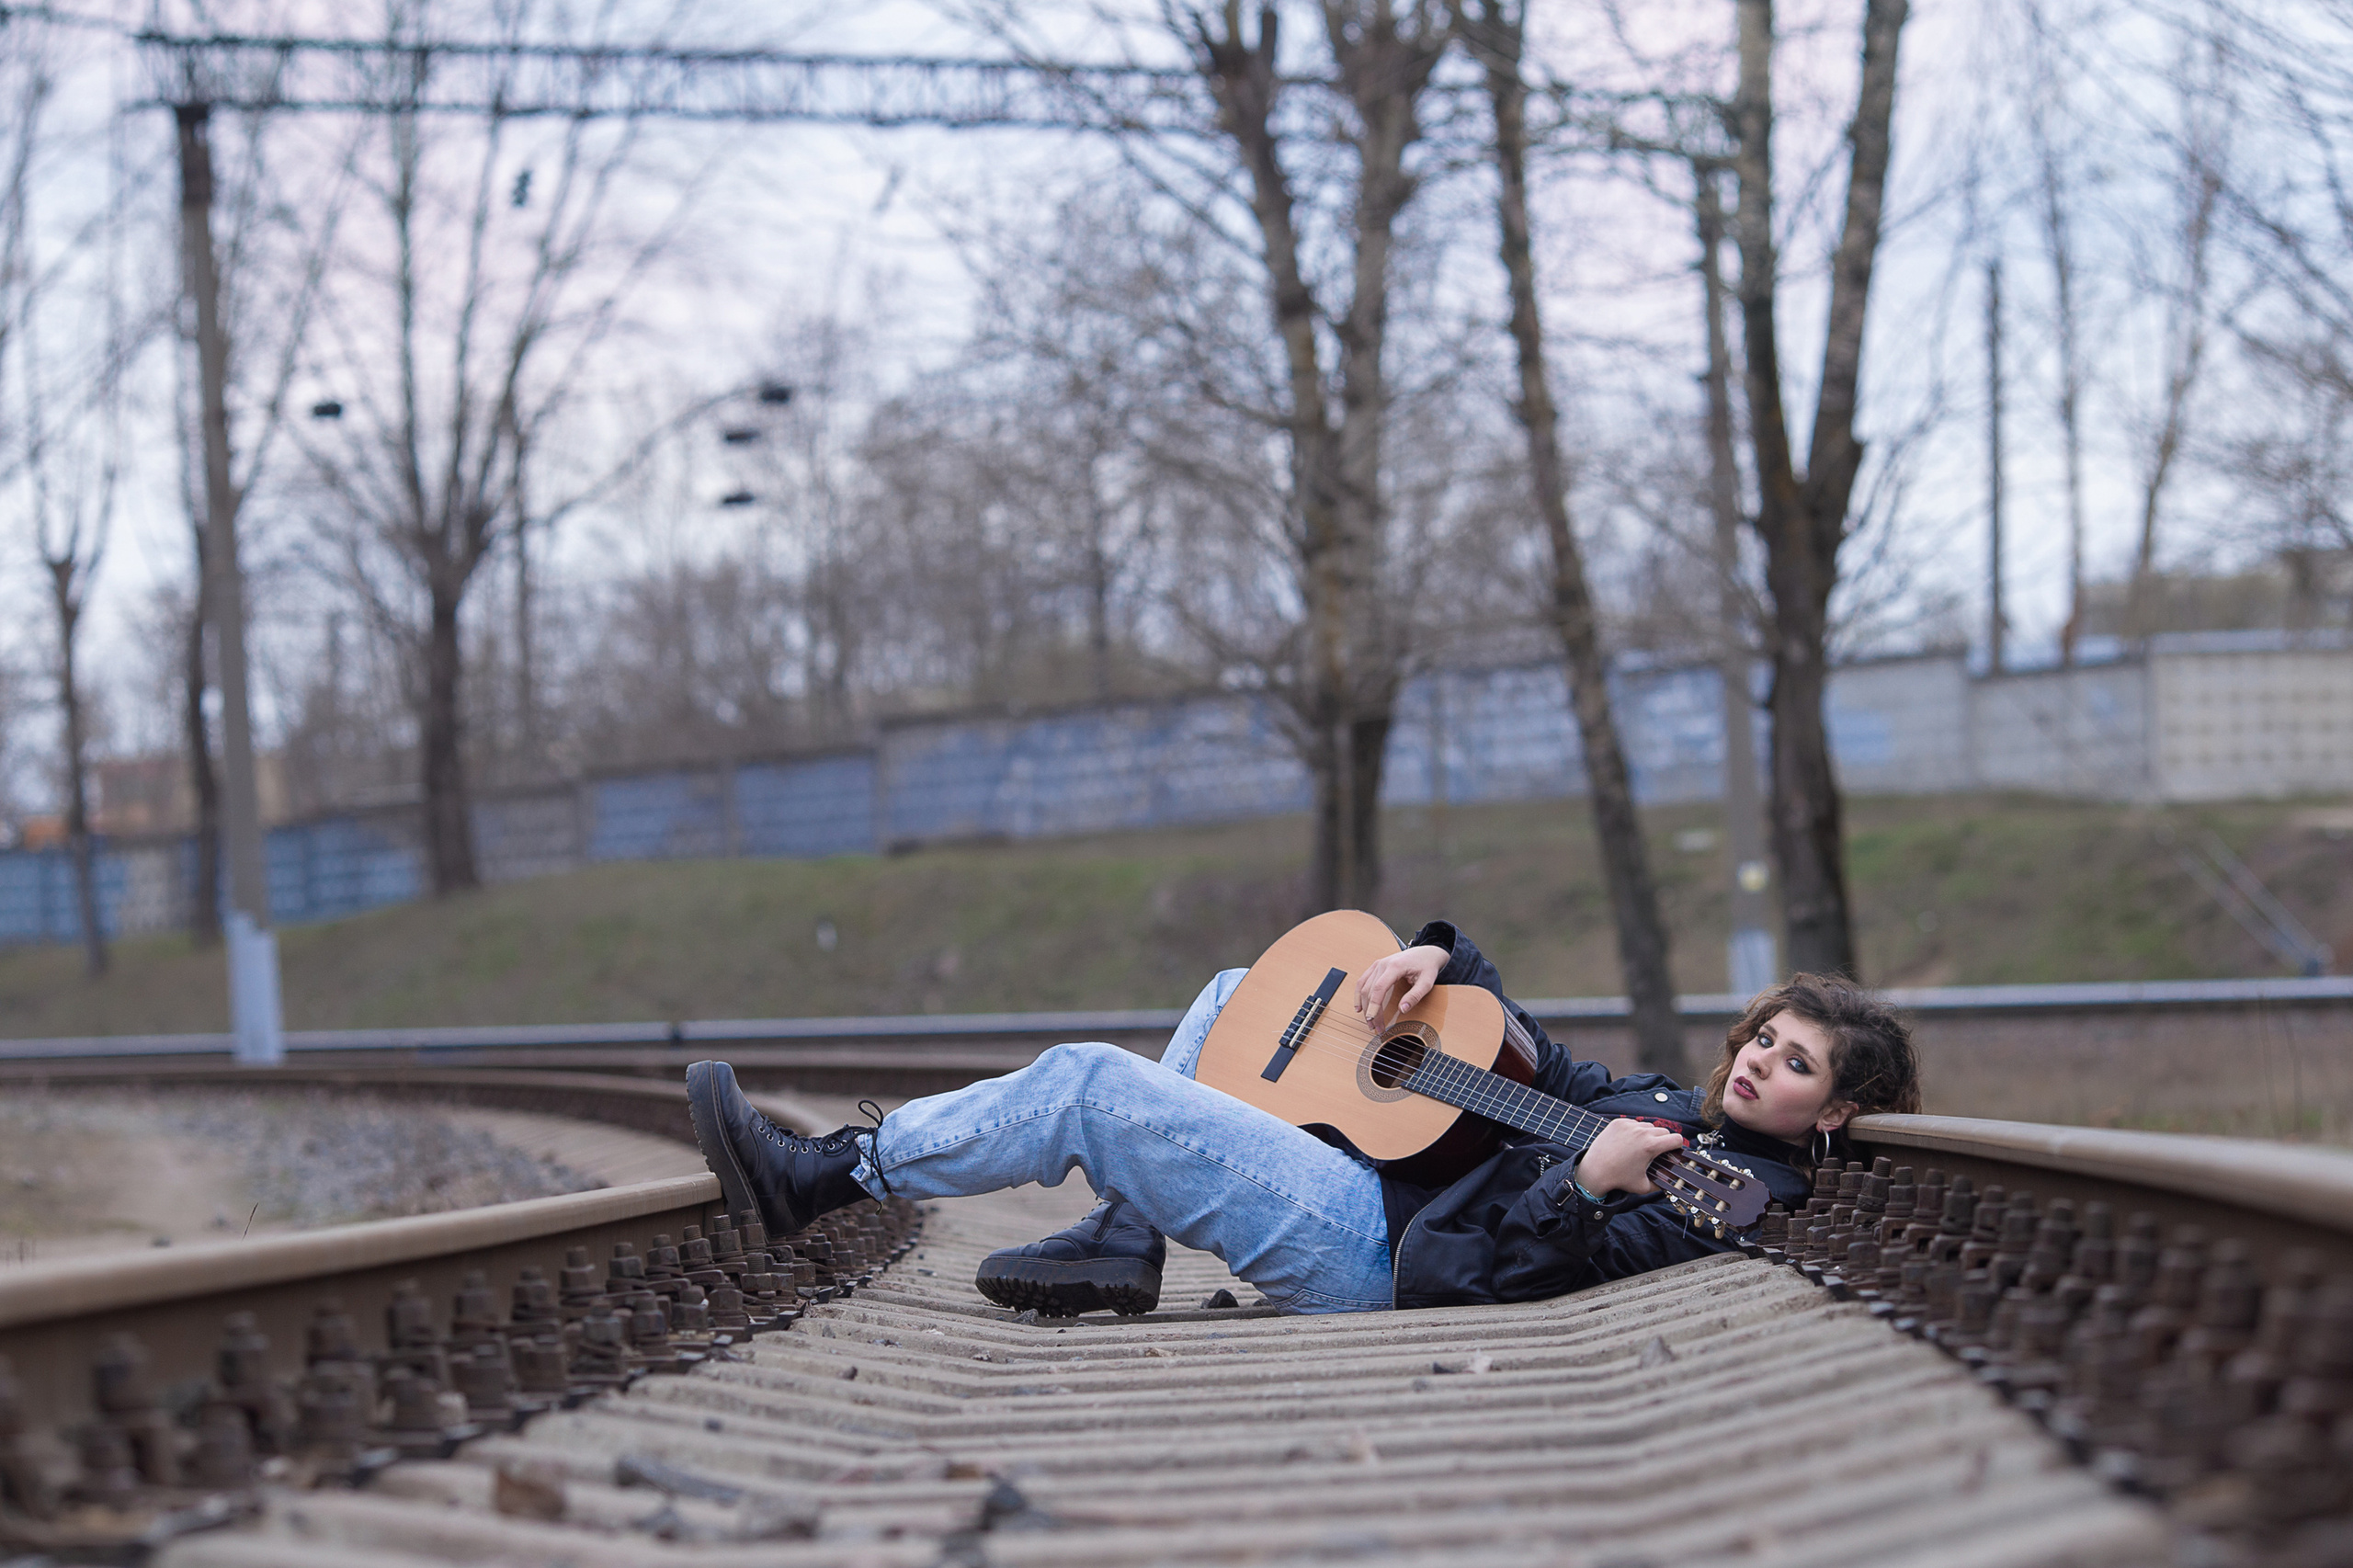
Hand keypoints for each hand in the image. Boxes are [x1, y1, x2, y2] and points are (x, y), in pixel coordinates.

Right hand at [1353, 944, 1447, 1028]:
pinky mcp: (1376, 967)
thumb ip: (1415, 996)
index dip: (1374, 1006)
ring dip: (1363, 1005)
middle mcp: (1382, 964)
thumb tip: (1402, 1009)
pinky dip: (1358, 995)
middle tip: (1375, 1027)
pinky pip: (1362, 981)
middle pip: (1369, 990)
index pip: (1378, 988)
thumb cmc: (1427, 966)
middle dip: (1370, 1011)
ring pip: (1363, 987)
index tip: (1374, 1020)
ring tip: (1369, 1021)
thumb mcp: (1427, 982)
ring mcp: (1377, 965)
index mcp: (1395, 966)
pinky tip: (1359, 1007)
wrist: (1426, 953)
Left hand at [1573, 1118, 1688, 1197]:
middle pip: (1664, 1131)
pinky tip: (1629, 1143)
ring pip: (1649, 1126)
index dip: (1677, 1146)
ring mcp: (1628, 1125)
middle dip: (1663, 1142)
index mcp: (1650, 1146)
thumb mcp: (1644, 1187)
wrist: (1594, 1171)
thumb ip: (1662, 1184)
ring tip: (1641, 1148)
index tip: (1673, 1151)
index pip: (1676, 1139)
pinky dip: (1635, 1131)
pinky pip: (1634, 1123)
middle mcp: (1640, 1132)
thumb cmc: (1619, 1179)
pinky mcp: (1618, 1123)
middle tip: (1656, 1152)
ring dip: (1649, 1135)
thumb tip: (1672, 1182)